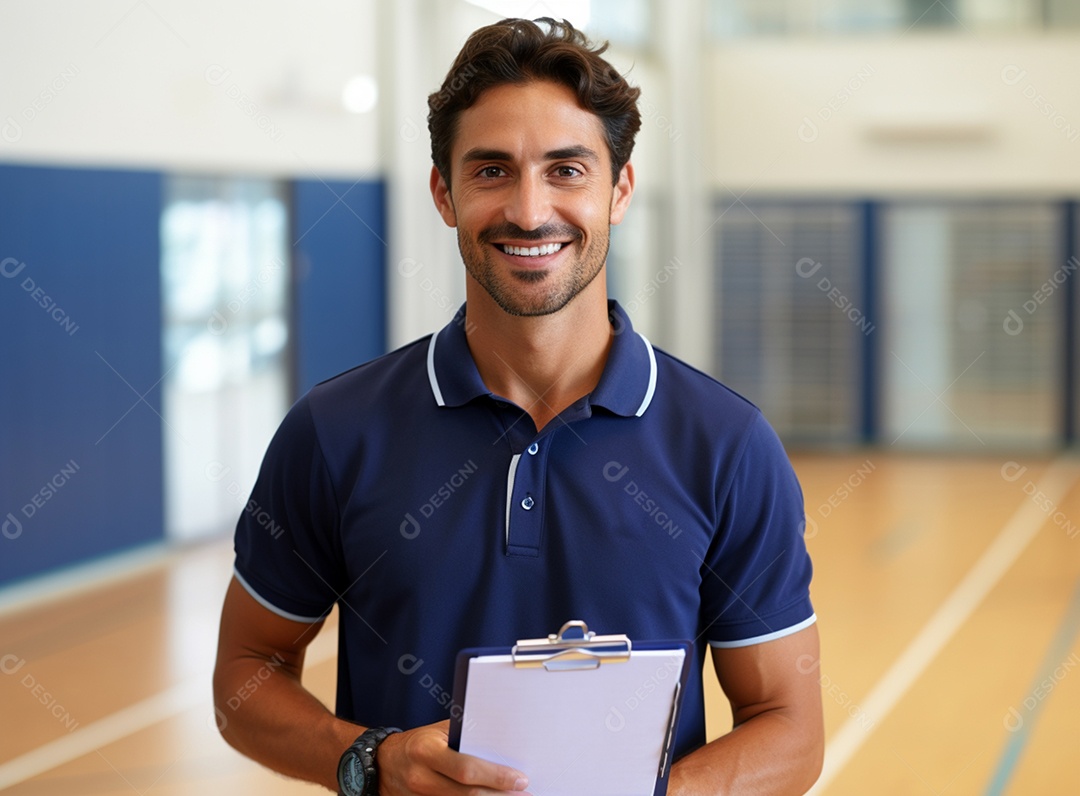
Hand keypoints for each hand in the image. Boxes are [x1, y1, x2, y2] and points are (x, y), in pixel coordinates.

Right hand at [377, 720, 530, 794]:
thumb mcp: (438, 732)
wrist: (384, 763)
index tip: (520, 779)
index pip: (467, 769)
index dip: (496, 777)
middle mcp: (421, 778)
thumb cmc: (418, 742)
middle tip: (525, 794)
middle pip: (468, 794)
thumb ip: (464, 736)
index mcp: (426, 751)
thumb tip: (501, 741)